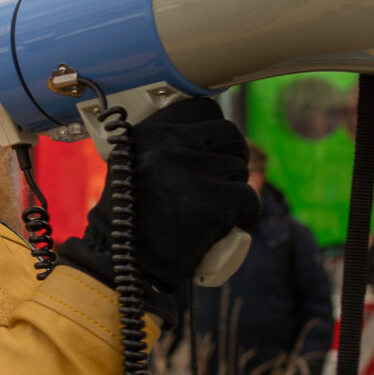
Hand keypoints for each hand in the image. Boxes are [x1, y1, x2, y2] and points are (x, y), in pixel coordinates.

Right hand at [57, 99, 260, 300]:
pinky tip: (223, 227)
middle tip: (216, 186)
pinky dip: (244, 216)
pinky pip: (250, 200)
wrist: (122, 264)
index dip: (213, 133)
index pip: (203, 109)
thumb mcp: (134, 167)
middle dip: (230, 160)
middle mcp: (170, 145)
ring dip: (234, 191)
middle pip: (230, 137)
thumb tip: (206, 134)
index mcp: (149, 132)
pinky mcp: (216, 203)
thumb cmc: (130, 220)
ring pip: (240, 170)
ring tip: (209, 212)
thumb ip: (162, 147)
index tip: (208, 152)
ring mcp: (194, 172)